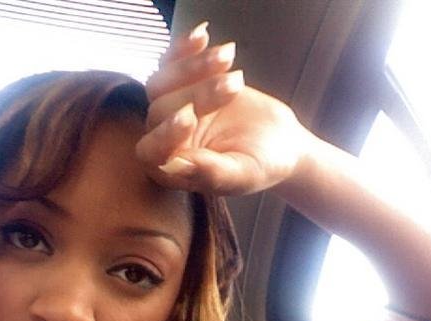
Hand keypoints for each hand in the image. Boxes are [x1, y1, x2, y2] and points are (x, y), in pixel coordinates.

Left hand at [136, 22, 311, 196]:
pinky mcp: (181, 86)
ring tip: (228, 58)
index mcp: (173, 169)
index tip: (190, 117)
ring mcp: (171, 110)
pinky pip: (170, 63)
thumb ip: (212, 174)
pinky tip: (203, 35)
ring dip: (192, 66)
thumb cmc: (261, 166)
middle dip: (199, 95)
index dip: (165, 134)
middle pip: (161, 111)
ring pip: (160, 83)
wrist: (279, 143)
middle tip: (236, 86)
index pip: (151, 152)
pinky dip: (183, 48)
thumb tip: (178, 164)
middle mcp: (165, 140)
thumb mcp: (243, 175)